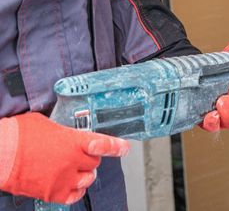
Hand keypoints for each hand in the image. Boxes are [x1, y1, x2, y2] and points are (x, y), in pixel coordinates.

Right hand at [0, 112, 129, 204]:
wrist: (0, 154)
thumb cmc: (18, 135)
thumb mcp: (47, 124)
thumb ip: (64, 132)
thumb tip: (67, 135)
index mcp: (74, 140)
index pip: (102, 144)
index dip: (116, 147)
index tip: (125, 148)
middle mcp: (73, 160)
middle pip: (94, 163)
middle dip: (89, 159)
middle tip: (77, 156)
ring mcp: (65, 178)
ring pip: (88, 179)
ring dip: (83, 174)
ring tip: (72, 170)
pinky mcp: (53, 193)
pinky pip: (74, 196)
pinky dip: (75, 190)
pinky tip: (69, 184)